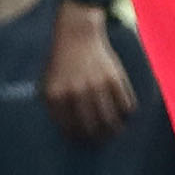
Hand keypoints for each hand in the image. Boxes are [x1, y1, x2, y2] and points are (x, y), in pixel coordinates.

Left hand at [42, 5, 136, 143]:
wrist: (76, 34)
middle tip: (101, 139)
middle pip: (91, 127)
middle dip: (97, 137)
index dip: (77, 137)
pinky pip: (125, 103)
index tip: (83, 139)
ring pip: (110, 118)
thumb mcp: (47, 83)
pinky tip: (125, 112)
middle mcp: (76, 93)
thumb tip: (69, 131)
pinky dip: (127, 111)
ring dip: (114, 129)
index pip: (69, 128)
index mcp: (57, 96)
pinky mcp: (114, 77)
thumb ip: (55, 107)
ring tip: (116, 130)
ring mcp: (96, 85)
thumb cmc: (60, 61)